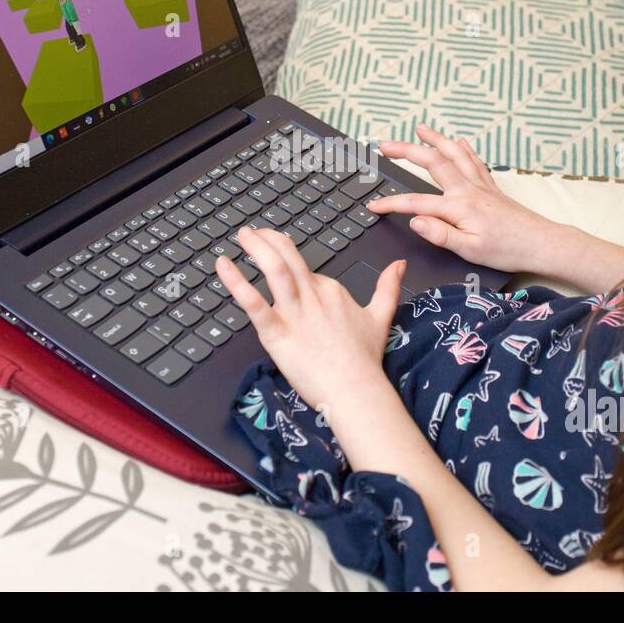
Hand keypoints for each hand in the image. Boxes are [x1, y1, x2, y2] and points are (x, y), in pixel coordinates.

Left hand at [215, 226, 404, 413]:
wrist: (356, 390)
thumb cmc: (365, 360)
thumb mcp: (381, 316)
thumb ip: (388, 287)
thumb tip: (399, 264)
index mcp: (332, 291)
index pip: (306, 272)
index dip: (292, 268)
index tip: (280, 263)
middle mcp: (312, 296)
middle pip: (288, 256)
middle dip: (268, 239)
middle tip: (253, 232)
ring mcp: (294, 313)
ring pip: (274, 269)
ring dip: (256, 247)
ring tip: (242, 235)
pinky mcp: (277, 333)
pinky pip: (253, 303)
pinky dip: (236, 282)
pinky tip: (224, 266)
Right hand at [369, 124, 578, 274]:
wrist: (541, 244)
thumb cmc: (508, 250)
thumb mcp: (469, 250)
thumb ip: (439, 234)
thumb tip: (415, 220)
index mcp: (459, 207)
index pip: (416, 203)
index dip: (391, 204)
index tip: (373, 206)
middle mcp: (468, 190)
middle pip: (432, 162)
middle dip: (406, 150)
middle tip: (386, 145)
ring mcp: (480, 186)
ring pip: (454, 154)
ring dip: (435, 139)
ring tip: (419, 128)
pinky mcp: (491, 188)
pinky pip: (474, 160)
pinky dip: (464, 148)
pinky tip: (459, 140)